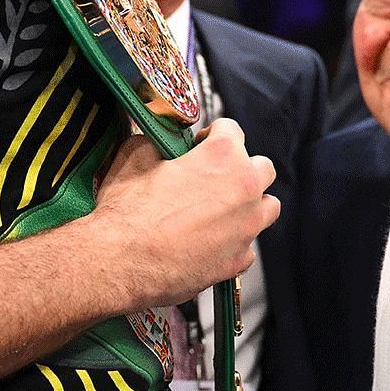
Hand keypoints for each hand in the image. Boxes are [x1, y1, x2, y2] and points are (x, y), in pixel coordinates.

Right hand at [87, 116, 278, 309]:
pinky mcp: (238, 260)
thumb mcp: (134, 155)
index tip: (198, 145)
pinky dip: (233, 240)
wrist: (121, 262)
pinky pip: (247, 245)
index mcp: (222, 156)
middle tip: (212, 176)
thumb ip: (157, 142)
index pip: (232, 129)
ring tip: (219, 209)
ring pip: (268, 207)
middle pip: (262, 167)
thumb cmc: (128, 210)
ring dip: (249, 203)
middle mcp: (244, 189)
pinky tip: (207, 241)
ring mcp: (246, 227)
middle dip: (240, 167)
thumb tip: (160, 145)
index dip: (210, 134)